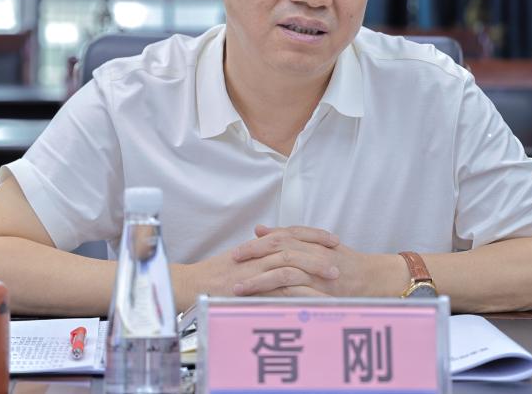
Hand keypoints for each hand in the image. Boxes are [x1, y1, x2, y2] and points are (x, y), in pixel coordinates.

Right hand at [174, 226, 342, 305]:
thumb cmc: (213, 275)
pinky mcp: (250, 288)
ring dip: (314, 268)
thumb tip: (276, 254)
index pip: (290, 233)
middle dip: (319, 249)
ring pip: (290, 264)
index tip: (331, 239)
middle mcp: (258, 254)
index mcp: (257, 246)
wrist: (191, 285)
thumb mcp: (239, 260)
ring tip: (334, 276)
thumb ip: (259, 254)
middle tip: (339, 255)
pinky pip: (278, 288)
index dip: (312, 234)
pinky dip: (298, 291)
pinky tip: (315, 297)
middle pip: (294, 245)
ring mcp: (254, 270)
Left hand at [231, 224, 399, 297]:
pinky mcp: (323, 292)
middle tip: (232, 265)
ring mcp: (319, 274)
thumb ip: (289, 236)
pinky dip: (276, 297)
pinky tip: (260, 303)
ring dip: (258, 281)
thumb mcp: (318, 244)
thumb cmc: (345, 262)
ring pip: (283, 273)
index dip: (257, 244)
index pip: (280, 239)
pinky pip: (296, 294)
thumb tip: (259, 229)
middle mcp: (314, 255)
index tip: (237, 252)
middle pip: (278, 252)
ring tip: (238, 289)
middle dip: (252, 258)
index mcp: (311, 243)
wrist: (375, 278)